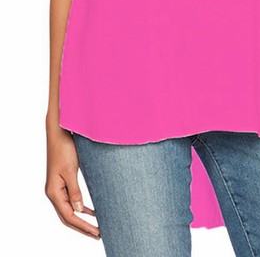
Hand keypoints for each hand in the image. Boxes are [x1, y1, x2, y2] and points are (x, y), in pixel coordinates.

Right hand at [45, 123, 99, 238]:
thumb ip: (74, 191)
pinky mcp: (64, 181)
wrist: (60, 132)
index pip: (69, 216)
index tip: (97, 232)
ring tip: (97, 227)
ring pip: (70, 210)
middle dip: (83, 227)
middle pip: (68, 217)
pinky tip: (92, 211)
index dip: (83, 226)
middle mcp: (54, 192)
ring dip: (83, 219)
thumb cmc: (64, 148)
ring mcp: (58, 187)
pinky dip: (82, 208)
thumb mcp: (70, 170)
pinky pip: (72, 200)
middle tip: (99, 234)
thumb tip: (79, 210)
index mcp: (54, 191)